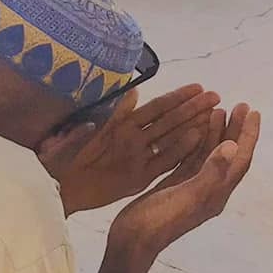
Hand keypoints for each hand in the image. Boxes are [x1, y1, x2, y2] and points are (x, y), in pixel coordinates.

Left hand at [41, 85, 222, 216]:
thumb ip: (111, 114)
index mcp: (122, 124)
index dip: (177, 97)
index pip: (156, 107)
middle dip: (193, 108)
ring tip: (215, 115)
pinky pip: (163, 163)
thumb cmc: (63, 155)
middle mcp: (135, 138)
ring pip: (171, 139)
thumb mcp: (85, 129)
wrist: (55, 184)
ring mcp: (139, 157)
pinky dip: (179, 152)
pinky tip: (197, 140)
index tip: (199, 87)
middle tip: (217, 97)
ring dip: (193, 126)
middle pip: (169, 121)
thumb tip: (133, 93)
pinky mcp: (138, 177)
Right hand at [97, 104, 261, 272]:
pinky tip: (193, 130)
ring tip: (218, 110)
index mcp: (217, 191)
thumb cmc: (161, 220)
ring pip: (210, 155)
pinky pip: (192, 159)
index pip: (240, 159)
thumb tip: (233, 146)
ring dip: (216, 133)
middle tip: (239, 105)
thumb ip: (211, 172)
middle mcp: (210, 188)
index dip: (248, 135)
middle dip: (235, 130)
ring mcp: (193, 187)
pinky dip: (196, 143)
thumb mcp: (188, 195)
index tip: (253, 111)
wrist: (133, 241)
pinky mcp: (176, 185)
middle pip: (228, 154)